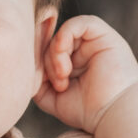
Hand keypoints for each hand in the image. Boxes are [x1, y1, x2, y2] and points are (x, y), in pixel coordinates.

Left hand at [34, 15, 137, 133]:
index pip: (45, 48)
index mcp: (71, 63)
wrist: (111, 115)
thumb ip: (34, 76)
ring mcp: (93, 43)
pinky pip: (78, 23)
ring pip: (61, 35)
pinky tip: (62, 54)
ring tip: (63, 76)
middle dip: (45, 61)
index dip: (35, 54)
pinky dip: (64, 36)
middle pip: (50, 42)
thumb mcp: (49, 95)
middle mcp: (82, 50)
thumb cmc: (84, 110)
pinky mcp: (104, 36)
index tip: (33, 72)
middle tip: (56, 83)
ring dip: (55, 54)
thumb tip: (25, 58)